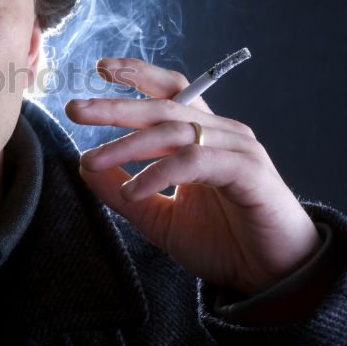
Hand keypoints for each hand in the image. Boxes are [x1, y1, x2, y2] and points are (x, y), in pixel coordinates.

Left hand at [65, 57, 320, 295]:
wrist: (271, 278)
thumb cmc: (223, 243)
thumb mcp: (158, 217)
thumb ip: (124, 193)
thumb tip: (83, 165)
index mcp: (202, 136)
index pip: (171, 92)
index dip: (138, 75)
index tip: (101, 67)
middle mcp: (221, 134)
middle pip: (163, 107)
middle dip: (116, 106)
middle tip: (75, 109)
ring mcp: (237, 150)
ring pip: (173, 133)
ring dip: (127, 145)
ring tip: (90, 162)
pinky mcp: (248, 172)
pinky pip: (195, 162)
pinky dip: (159, 173)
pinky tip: (132, 190)